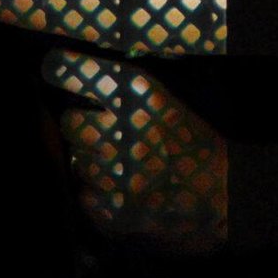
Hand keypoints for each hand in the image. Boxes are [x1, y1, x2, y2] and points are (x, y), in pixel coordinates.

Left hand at [41, 47, 226, 256]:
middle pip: (70, 121)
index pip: (78, 73)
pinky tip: (118, 186)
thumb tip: (85, 78)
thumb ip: (128, 88)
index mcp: (140, 95)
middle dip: (79, 123)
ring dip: (90, 157)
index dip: (62, 68)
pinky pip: (84, 192)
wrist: (223, 195)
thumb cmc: (197, 141)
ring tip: (116, 160)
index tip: (55, 67)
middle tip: (97, 128)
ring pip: (76, 159)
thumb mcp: (168, 99)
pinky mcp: (113, 210)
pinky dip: (96, 190)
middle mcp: (122, 130)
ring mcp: (115, 174)